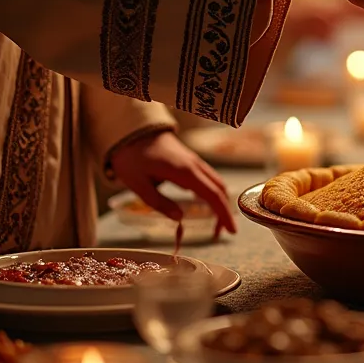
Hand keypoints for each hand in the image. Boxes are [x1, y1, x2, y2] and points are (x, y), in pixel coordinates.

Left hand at [110, 130, 235, 236]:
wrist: (132, 130)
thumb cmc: (131, 157)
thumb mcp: (138, 184)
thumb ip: (159, 203)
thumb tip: (180, 218)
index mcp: (185, 172)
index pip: (213, 195)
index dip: (224, 214)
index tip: (231, 231)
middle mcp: (195, 165)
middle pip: (220, 189)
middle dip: (224, 211)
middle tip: (220, 232)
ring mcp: (193, 161)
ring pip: (216, 182)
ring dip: (219, 202)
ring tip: (213, 221)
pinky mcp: (189, 160)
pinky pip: (208, 177)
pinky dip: (212, 192)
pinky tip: (201, 202)